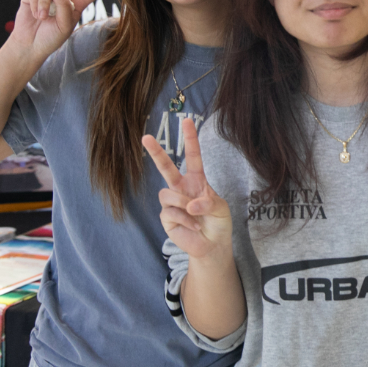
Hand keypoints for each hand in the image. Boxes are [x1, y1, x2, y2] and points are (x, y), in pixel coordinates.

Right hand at [143, 118, 232, 259]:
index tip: (187, 121)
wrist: (212, 245)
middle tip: (146, 137)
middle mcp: (181, 188)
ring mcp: (172, 203)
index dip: (190, 139)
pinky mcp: (166, 218)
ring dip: (183, 203)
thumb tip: (190, 204)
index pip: (193, 156)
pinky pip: (171, 213)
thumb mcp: (221, 209)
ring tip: (195, 215)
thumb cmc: (218, 223)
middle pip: (166, 167)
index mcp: (197, 180)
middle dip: (156, 152)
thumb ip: (208, 203)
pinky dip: (185, 221)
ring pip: (168, 194)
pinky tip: (193, 227)